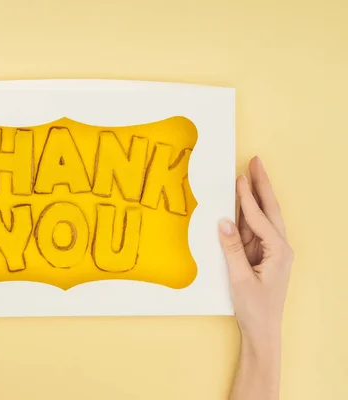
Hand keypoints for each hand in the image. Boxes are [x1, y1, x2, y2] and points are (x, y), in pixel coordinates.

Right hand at [218, 157, 292, 344]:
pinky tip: (239, 203)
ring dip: (255, 196)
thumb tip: (223, 222)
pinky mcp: (260, 256)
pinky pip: (252, 230)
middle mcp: (278, 247)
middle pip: (269, 210)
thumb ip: (232, 249)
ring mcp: (270, 251)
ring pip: (261, 217)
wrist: (262, 331)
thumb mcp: (241, 278)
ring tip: (247, 175)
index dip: (248, 198)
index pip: (260, 218)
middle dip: (262, 185)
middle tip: (255, 162)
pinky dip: (245, 214)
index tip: (239, 177)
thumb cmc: (256, 308)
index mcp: (279, 251)